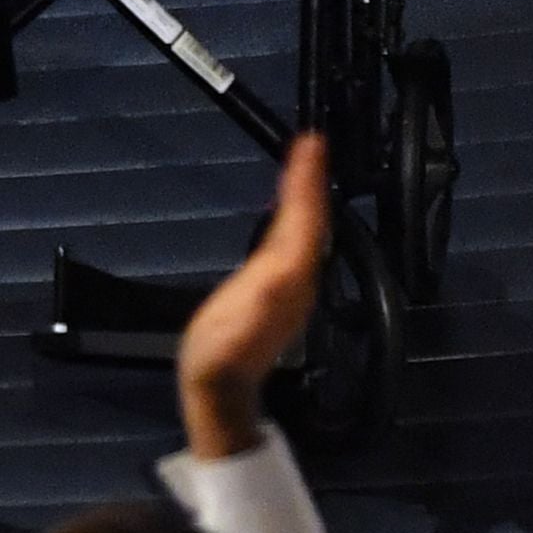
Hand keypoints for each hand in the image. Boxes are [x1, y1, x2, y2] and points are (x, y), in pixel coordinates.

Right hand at [178, 130, 328, 457]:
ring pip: (307, 231)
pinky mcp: (279, 292)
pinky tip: (284, 211)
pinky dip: (294, 216)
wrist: (220, 390)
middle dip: (311, 181)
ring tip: (302, 164)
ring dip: (306, 195)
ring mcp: (293, 287)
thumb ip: (264, 284)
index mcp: (292, 275)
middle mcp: (301, 277)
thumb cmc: (222, 349)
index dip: (309, 181)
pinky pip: (295, 242)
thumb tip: (290, 251)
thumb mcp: (239, 315)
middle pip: (312, 221)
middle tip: (310, 142)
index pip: (307, 219)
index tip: (311, 142)